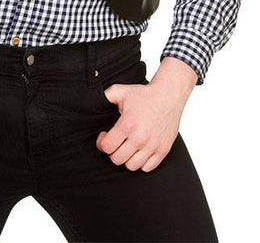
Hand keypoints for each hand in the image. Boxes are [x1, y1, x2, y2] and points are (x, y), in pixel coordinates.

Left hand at [95, 57, 196, 171]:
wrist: (168, 95)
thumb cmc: (143, 94)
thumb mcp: (120, 91)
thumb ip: (104, 97)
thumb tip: (91, 102)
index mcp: (128, 124)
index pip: (107, 147)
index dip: (102, 143)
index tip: (105, 136)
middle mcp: (140, 137)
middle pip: (117, 159)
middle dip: (112, 151)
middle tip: (115, 142)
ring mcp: (153, 145)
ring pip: (132, 166)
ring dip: (126, 158)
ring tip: (126, 146)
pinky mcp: (163, 150)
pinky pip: (147, 168)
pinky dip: (141, 162)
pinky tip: (139, 150)